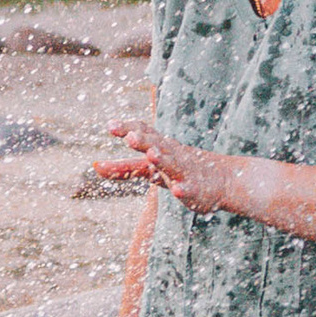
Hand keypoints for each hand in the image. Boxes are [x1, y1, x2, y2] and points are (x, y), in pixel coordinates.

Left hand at [100, 120, 244, 216]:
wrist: (221, 180)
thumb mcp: (149, 169)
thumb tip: (94, 166)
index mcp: (161, 146)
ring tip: (152, 155)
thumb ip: (123, 168)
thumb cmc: (179, 170)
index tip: (110, 126)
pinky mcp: (196, 190)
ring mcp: (185, 171)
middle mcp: (172, 154)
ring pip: (173, 164)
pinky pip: (189, 188)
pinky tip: (177, 190)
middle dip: (144, 141)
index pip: (144, 133)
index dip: (128, 128)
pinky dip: (183, 188)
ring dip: (163, 159)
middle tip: (130, 137)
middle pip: (157, 144)